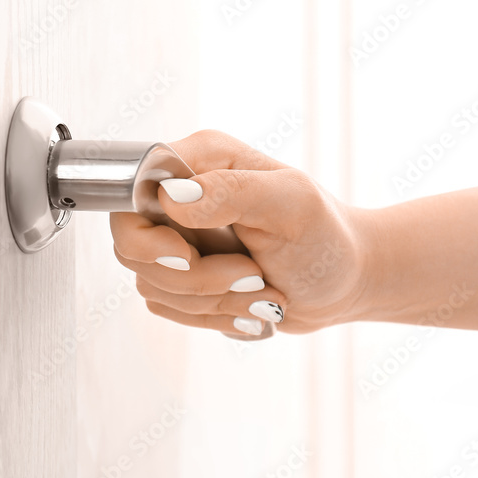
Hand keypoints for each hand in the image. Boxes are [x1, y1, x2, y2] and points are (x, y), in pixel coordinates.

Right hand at [110, 130, 373, 335]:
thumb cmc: (325, 235)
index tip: (187, 256)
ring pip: (151, 283)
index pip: (132, 192)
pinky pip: (167, 306)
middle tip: (250, 277)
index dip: (148, 234)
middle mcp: (177, 196)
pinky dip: (212, 316)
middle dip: (191, 279)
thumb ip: (231, 192)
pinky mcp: (180, 275)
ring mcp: (174, 237)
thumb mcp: (291, 204)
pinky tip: (250, 305)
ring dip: (213, 301)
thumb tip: (170, 195)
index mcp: (198, 161)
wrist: (345, 280)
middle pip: (132, 246)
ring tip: (263, 290)